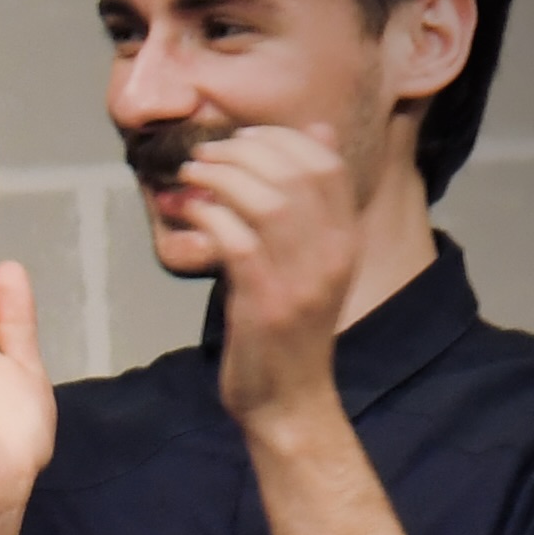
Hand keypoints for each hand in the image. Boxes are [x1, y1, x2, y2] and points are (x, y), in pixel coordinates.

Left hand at [178, 124, 359, 425]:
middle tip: (205, 153)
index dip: (280, 139)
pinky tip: (188, 214)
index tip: (241, 137)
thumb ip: (309, 206)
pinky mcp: (267, 304)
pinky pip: (238, 242)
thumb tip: (316, 133)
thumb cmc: (286, 330)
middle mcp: (332, 254)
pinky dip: (209, 219)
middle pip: (295, 174)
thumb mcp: (309, 262)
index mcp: (346, 240)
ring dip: (222, 178)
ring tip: (191, 175)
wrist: (288, 401)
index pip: (325, 165)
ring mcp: (302, 279)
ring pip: (268, 201)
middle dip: (244, 152)